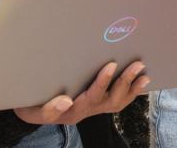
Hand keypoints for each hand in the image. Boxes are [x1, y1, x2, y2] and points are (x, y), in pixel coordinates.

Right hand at [14, 61, 147, 124]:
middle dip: (124, 82)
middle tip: (137, 65)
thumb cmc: (32, 104)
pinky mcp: (98, 103)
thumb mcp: (33, 109)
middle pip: (110, 100)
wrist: (32, 110)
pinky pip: (119, 101)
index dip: (102, 83)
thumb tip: (65, 101)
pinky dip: (131, 92)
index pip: (90, 97)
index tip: (111, 65)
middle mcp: (86, 111)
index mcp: (71, 111)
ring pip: (117, 102)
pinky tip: (142, 81)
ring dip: (132, 88)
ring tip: (145, 74)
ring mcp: (94, 108)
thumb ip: (48, 108)